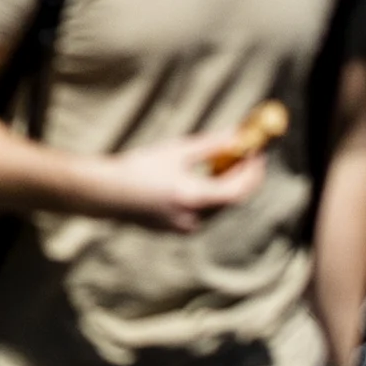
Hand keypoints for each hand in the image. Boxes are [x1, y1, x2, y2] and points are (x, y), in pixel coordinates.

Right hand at [92, 133, 269, 232]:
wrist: (107, 192)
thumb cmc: (139, 167)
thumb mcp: (176, 151)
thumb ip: (210, 145)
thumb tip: (237, 135)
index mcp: (193, 197)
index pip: (237, 190)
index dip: (252, 172)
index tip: (257, 152)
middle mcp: (193, 218)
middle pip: (231, 201)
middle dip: (243, 178)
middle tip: (248, 156)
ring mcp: (186, 227)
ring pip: (219, 208)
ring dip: (228, 186)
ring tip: (227, 163)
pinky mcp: (177, 229)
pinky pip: (205, 212)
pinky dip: (212, 195)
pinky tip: (206, 179)